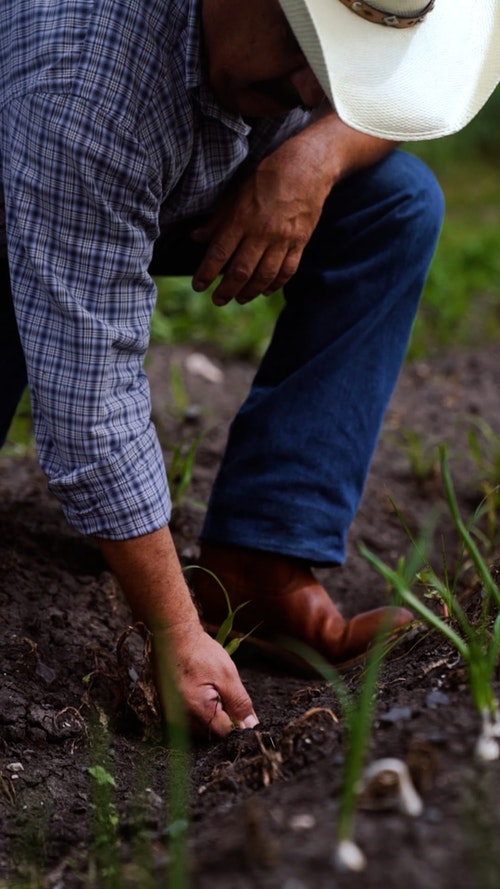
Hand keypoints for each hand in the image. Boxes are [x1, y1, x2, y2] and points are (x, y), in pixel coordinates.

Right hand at [95, 526, 257, 737]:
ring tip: (208, 686)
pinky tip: (199, 688)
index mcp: (196, 711)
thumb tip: (251, 727)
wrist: (171, 635)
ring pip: (200, 727)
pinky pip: (188, 718)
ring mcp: (170, 715)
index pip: (225, 733)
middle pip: (211, 733)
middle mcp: (179, 719)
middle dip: (222, 716)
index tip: (237, 704)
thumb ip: (240, 704)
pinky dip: (198, 708)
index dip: (236, 721)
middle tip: (221, 689)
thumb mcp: (227, 675)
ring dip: (210, 713)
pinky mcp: (166, 709)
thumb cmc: (200, 652)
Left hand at [191, 110, 395, 306]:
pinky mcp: (300, 242)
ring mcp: (283, 239)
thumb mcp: (236, 195)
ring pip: (264, 276)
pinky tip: (266, 291)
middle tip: (217, 301)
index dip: (206, 273)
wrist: (306, 167)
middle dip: (226, 290)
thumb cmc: (265, 179)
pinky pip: (287, 271)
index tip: (198, 286)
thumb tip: (196, 238)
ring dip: (249, 292)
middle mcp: (262, 232)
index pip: (219, 253)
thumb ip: (217, 220)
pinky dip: (275, 284)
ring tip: (239, 299)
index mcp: (242, 218)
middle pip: (240, 271)